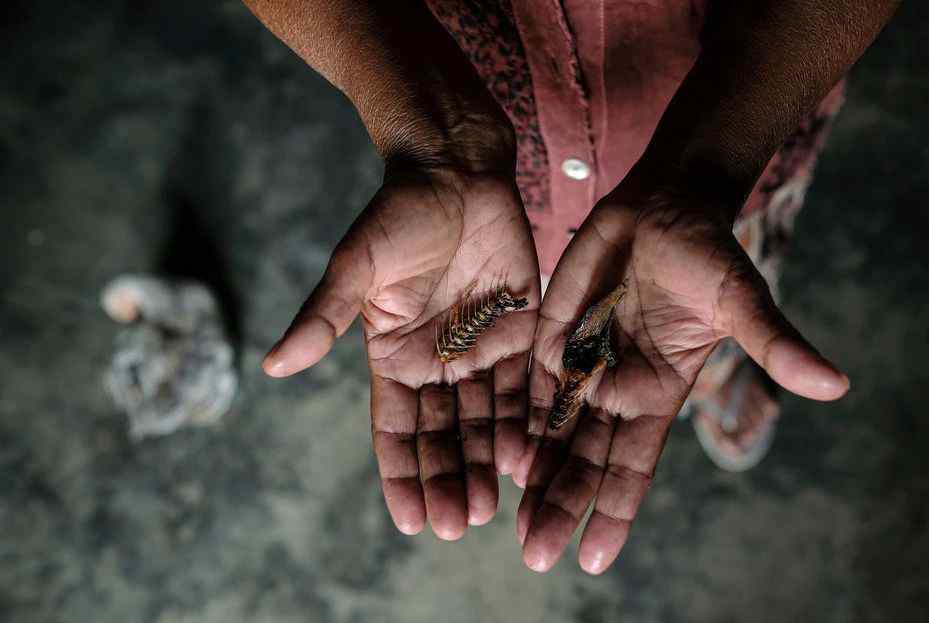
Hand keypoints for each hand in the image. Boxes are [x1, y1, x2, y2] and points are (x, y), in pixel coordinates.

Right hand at [264, 165, 539, 539]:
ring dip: (485, 465)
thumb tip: (273, 366)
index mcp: (392, 355)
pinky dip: (524, 424)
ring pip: (483, 421)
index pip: (395, 429)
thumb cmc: (398, 215)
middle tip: (460, 526)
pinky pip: (524, 387)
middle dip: (448, 480)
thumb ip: (323, 318)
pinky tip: (527, 461)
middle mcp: (435, 362)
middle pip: (442, 435)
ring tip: (492, 510)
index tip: (413, 521)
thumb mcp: (357, 267)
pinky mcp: (520, 331)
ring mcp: (479, 350)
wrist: (457, 170)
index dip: (402, 475)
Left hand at [515, 178, 848, 572]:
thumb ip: (774, 345)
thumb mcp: (740, 299)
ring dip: (535, 480)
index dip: (613, 512)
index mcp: (658, 393)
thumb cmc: (708, 251)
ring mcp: (583, 365)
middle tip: (536, 556)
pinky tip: (498, 461)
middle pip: (585, 462)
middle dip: (562, 508)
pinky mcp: (553, 337)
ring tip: (514, 529)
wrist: (664, 205)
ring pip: (552, 436)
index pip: (633, 468)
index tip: (592, 559)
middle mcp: (617, 390)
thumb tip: (838, 384)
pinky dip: (516, 426)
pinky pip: (531, 391)